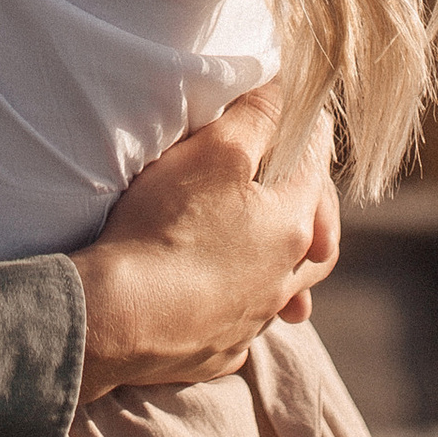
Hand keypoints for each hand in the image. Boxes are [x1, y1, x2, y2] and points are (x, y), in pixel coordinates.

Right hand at [69, 96, 338, 406]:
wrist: (117, 318)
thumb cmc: (167, 227)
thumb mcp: (213, 151)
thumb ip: (255, 116)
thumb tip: (285, 86)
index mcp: (292, 225)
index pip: (318, 168)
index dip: (309, 135)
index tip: (303, 116)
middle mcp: (284, 278)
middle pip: (319, 241)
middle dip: (316, 213)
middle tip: (308, 197)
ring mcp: (253, 319)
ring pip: (287, 290)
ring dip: (286, 268)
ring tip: (276, 261)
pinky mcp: (219, 349)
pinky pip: (244, 325)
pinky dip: (243, 305)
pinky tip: (221, 299)